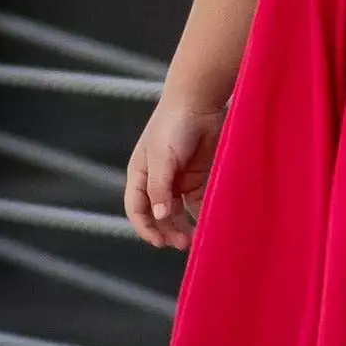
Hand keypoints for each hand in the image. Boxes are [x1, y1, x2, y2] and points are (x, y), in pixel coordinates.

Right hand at [124, 97, 224, 249]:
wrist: (199, 102)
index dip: (145, 228)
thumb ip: (159, 188)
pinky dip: (201, 214)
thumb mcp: (161, 158)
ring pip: (179, 213)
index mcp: (140, 175)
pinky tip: (208, 222)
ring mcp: (178, 180)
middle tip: (181, 243)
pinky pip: (198, 202)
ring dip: (183, 227)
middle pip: (158, 215)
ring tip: (193, 239)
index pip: (137, 209)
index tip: (158, 242)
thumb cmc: (173, 125)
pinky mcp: (198, 177)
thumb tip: (160, 216)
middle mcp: (157, 181)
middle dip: (166, 231)